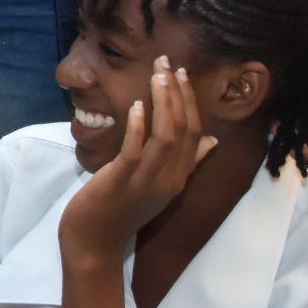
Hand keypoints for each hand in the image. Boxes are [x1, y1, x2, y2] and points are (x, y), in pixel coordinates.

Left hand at [59, 58, 218, 257]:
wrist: (95, 243)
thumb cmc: (122, 210)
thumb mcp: (160, 186)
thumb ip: (186, 163)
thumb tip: (213, 140)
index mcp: (179, 176)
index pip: (196, 132)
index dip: (190, 101)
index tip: (182, 74)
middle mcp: (170, 178)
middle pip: (183, 129)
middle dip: (177, 93)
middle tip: (168, 63)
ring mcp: (147, 181)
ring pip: (166, 136)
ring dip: (163, 102)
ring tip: (157, 75)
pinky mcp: (123, 182)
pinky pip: (136, 151)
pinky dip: (139, 127)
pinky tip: (138, 106)